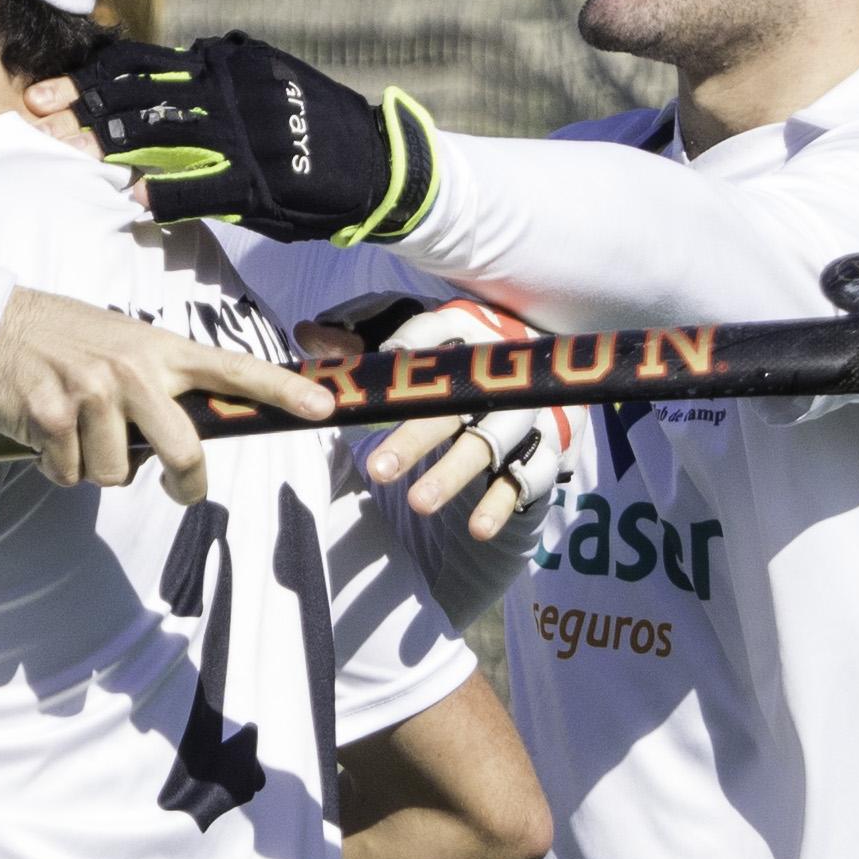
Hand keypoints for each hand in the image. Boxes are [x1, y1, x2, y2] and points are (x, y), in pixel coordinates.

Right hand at [0, 288, 334, 500]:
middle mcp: (133, 370)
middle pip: (184, 451)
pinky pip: (72, 475)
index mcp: (162, 350)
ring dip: (98, 468)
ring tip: (80, 432)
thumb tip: (192, 443)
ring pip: (119, 474)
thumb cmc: (72, 341)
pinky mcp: (54, 417)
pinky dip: (58, 468)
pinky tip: (49, 434)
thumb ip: (165, 386)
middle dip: (185, 484)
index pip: (234, 370)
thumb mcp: (128, 345)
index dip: (282, 391)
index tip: (322, 408)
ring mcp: (93, 393)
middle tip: (181, 491)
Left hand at [75, 31, 440, 244]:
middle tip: (38, 123)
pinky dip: (163, 198)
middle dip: (82, 114)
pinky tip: (134, 205)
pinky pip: (198, 189)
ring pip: (158, 136)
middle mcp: (227, 89)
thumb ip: (208, 87)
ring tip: (70, 159)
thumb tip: (154, 90)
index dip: (87, 82)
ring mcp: (242, 132)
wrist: (376, 164)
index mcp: (223, 64)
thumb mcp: (259, 87)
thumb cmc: (309, 132)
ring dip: (109, 150)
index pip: (139, 65)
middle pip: (136, 97)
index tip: (43, 97)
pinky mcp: (259, 176)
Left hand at [348, 298, 573, 545]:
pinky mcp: (551, 446)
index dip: (402, 354)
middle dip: (416, 436)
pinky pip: (530, 476)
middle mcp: (500, 371)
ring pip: (491, 441)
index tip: (372, 382)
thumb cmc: (461, 361)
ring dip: (454, 473)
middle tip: (378, 471)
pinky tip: (476, 527)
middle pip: (456, 401)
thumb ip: (362, 344)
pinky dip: (502, 501)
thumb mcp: (418, 345)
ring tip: (418, 503)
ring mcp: (529, 410)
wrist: (542, 375)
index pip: (430, 334)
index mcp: (466, 331)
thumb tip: (307, 337)